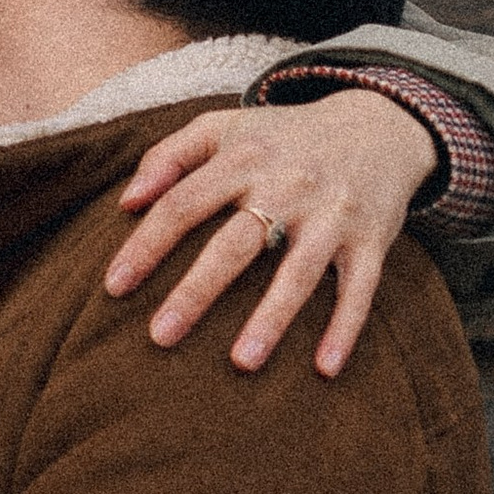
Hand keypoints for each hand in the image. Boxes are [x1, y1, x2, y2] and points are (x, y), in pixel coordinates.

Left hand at [104, 87, 438, 380]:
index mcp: (244, 158)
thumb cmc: (283, 137)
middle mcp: (287, 185)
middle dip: (197, 290)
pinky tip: (325, 369)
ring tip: (241, 363)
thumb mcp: (226, 127)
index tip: (114, 286)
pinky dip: (345, 328)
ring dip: (272, 318)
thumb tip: (126, 202)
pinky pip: (359, 288)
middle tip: (160, 335)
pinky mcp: (370, 239)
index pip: (184, 203)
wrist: (378, 124)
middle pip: (235, 243)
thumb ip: (170, 154)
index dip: (146, 244)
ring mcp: (332, 214)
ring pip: (298, 271)